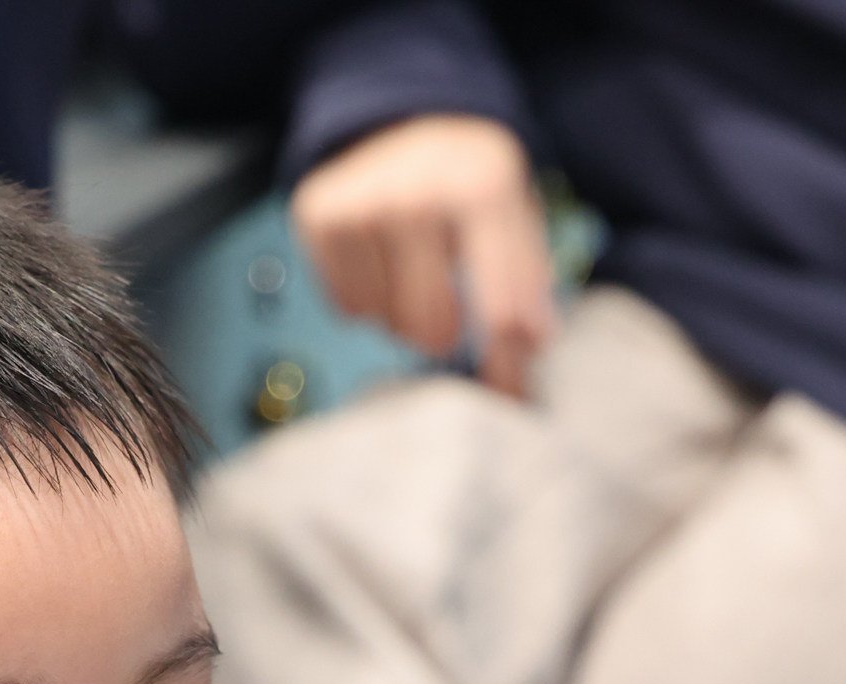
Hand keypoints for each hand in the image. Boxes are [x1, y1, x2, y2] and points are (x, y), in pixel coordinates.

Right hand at [290, 114, 555, 396]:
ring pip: (387, 321)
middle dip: (447, 336)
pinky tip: (381, 262)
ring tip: (416, 271)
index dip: (506, 363)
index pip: (500, 308)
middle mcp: (416, 188)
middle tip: (452, 315)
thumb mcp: (517, 221)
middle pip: (434, 328)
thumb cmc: (472, 189)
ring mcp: (360, 201)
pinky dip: (367, 300)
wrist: (407, 124)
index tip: (510, 397)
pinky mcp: (317, 215)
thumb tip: (527, 359)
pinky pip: (348, 307)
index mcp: (483, 185)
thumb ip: (529, 289)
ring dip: (404, 316)